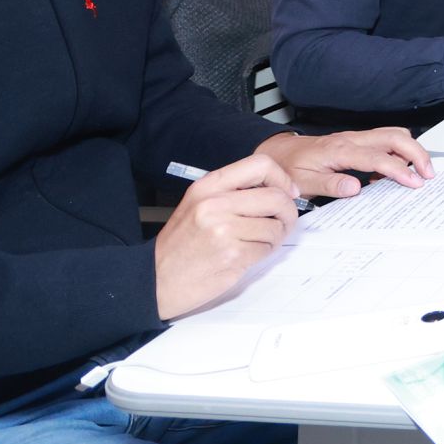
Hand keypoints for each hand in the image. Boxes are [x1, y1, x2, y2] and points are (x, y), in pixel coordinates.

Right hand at [153, 154, 301, 319]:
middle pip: (276, 197)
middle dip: (287, 212)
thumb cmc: (182, 243)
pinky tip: (246, 254)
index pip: (261, 165)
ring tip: (256, 241)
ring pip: (276, 226)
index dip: (282, 178)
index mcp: (208, 186)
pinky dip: (263, 252)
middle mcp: (215, 204)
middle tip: (282, 222)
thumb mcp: (199, 204)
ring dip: (275, 237)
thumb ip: (235, 192)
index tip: (288, 192)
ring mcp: (224, 230)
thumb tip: (282, 189)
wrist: (156, 278)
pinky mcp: (233, 254)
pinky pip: (267, 248)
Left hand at [255, 128, 432, 198]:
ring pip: (393, 134)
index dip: (399, 170)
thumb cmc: (291, 167)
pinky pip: (386, 139)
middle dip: (417, 152)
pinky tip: (398, 170)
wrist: (281, 152)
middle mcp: (351, 139)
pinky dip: (400, 151)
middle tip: (428, 173)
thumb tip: (355, 188)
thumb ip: (330, 185)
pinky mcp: (358, 140)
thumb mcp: (304, 182)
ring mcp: (356, 138)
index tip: (413, 182)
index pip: (378, 157)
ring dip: (412, 149)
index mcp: (340, 150)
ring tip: (420, 170)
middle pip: (394, 136)